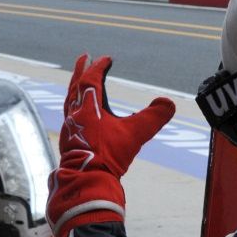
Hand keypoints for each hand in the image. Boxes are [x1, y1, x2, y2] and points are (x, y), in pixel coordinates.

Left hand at [46, 55, 174, 236]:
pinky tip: (78, 113)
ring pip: (70, 100)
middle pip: (76, 85)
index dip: (99, 67)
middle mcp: (75, 114)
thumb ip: (154, 118)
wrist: (87, 180)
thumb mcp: (135, 134)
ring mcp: (69, 127)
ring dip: (75, 88)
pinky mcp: (68, 140)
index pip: (92, 80)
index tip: (106, 59)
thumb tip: (169, 103)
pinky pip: (69, 116)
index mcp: (89, 107)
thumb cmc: (109, 156)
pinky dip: (74, 107)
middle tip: (83, 57)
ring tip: (78, 81)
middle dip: (81, 70)